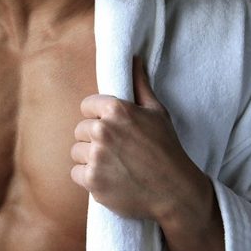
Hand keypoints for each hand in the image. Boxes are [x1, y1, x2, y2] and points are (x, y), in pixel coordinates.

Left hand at [70, 56, 211, 225]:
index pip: (86, 106)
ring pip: (77, 152)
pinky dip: (88, 178)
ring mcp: (96, 156)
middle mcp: (102, 130)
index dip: (98, 118)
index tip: (112, 129)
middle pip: (80, 130)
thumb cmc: (166, 149)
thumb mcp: (157, 112)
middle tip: (117, 151)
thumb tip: (134, 58)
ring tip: (114, 165)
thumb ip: (140, 84)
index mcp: (116, 109)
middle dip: (94, 140)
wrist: (174, 191)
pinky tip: (109, 179)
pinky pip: (76, 173)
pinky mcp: (92, 180)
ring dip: (90, 159)